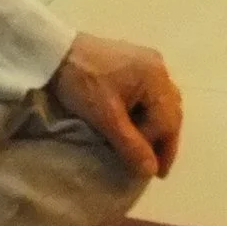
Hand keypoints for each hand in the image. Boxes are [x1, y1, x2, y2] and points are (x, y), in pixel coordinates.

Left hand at [51, 33, 181, 179]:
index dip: (161, 150)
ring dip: (156, 128)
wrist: (56, 51)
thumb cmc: (83, 83)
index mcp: (156, 77)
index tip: (151, 174)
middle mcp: (159, 67)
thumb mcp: (106, 118)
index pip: (168, 122)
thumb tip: (150, 172)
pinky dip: (148, 114)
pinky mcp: (135, 62)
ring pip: (162, 103)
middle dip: (164, 141)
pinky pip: (151, 93)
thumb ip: (131, 145)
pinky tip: (138, 126)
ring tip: (146, 150)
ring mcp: (148, 62)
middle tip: (155, 168)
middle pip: (170, 111)